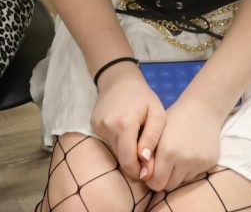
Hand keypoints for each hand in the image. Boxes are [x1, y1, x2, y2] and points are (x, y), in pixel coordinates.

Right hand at [89, 63, 165, 181]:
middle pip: (120, 157)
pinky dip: (118, 142)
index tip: (148, 172)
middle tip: (145, 158)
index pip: (128, 160)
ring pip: (114, 151)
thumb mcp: (157, 113)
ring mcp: (98, 126)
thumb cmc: (143, 97)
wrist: (119, 79)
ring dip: (125, 151)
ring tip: (136, 139)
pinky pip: (108, 142)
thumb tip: (145, 160)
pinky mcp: (93, 125)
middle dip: (133, 163)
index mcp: (124, 124)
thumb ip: (152, 137)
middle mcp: (107, 127)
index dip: (138, 171)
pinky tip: (125, 131)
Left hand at [144, 95, 225, 191]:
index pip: (156, 183)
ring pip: (182, 182)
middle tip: (160, 169)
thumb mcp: (156, 133)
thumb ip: (149, 154)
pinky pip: (195, 175)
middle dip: (162, 180)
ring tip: (174, 159)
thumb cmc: (174, 119)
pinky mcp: (210, 163)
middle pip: (168, 186)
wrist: (202, 109)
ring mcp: (199, 162)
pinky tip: (187, 154)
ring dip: (176, 175)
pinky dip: (188, 170)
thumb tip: (143, 176)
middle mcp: (184, 160)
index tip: (148, 173)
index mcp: (167, 151)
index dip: (150, 180)